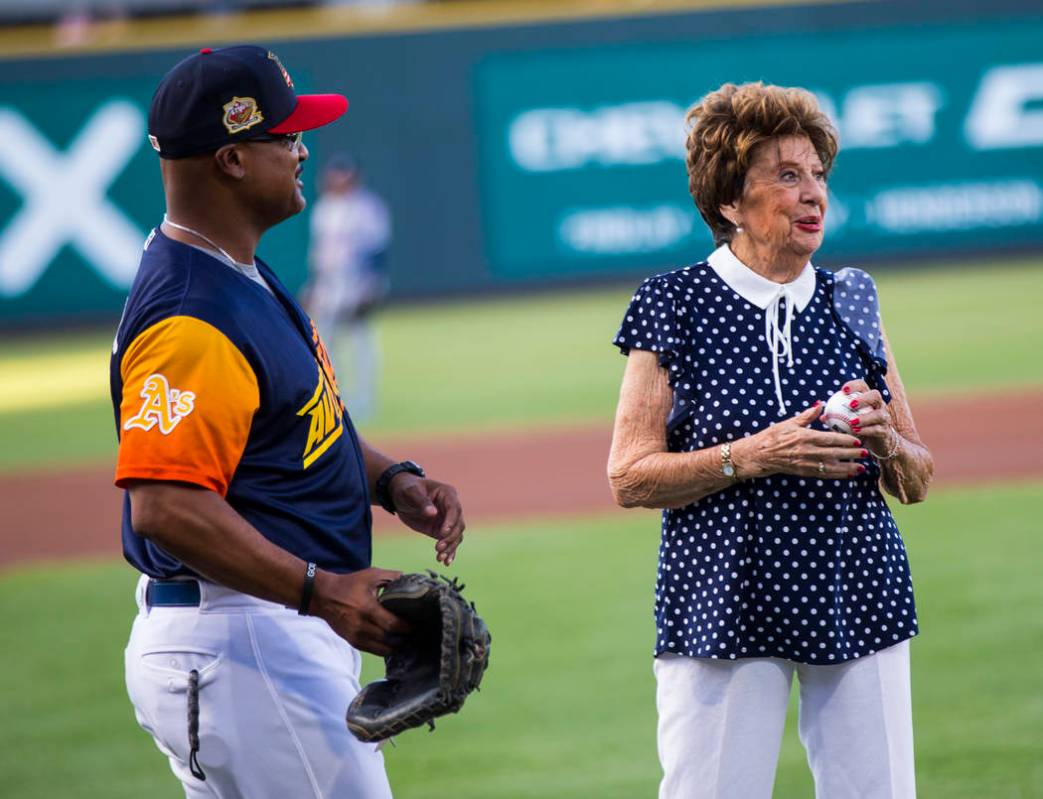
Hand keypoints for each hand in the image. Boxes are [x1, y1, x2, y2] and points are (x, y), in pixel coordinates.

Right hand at [312, 568, 409, 655]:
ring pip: (382, 648)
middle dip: (404, 637)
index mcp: (368, 608)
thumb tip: (409, 580)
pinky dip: (384, 649)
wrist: (324, 596)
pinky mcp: (352, 641)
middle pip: (389, 638)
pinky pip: (372, 650)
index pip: (392, 624)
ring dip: (396, 646)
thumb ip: (391, 577)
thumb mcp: (370, 575)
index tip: (415, 625)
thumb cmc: (349, 584)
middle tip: (414, 634)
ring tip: (406, 640)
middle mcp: (361, 625)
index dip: (406, 627)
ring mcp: (356, 635)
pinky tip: (393, 644)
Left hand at [389, 474, 464, 565]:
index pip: (454, 508)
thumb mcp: (410, 492)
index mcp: (447, 494)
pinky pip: (449, 542)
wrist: (400, 496)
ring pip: (456, 535)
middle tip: (438, 548)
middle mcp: (451, 507)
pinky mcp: (441, 530)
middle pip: (458, 524)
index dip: (450, 521)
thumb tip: (432, 513)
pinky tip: (446, 562)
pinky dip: (449, 552)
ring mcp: (447, 520)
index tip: (443, 532)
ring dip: (450, 547)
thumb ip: (421, 501)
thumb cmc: (406, 489)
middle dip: (450, 537)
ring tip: (440, 558)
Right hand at [735, 402, 866, 478]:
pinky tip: (847, 474)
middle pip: (834, 453)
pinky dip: (837, 475)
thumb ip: (806, 416)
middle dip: (851, 454)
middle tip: (866, 453)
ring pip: (831, 467)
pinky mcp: (803, 472)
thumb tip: (820, 404)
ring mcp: (805, 463)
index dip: (846, 440)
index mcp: (804, 437)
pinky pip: (823, 474)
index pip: (830, 439)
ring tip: (861, 467)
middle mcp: (806, 451)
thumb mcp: (788, 423)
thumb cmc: (772, 437)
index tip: (858, 440)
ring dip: (847, 468)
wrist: (758, 455)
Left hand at [838, 380, 894, 456]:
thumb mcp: (847, 421)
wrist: (879, 442)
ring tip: (853, 422)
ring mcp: (884, 418)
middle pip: (875, 395)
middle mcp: (878, 405)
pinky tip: (856, 432)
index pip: (863, 386)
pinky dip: (866, 430)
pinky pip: (877, 429)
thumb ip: (836, 417)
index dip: (854, 385)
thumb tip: (822, 417)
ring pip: (879, 414)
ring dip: (865, 418)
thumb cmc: (859, 427)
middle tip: (851, 405)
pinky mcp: (885, 431)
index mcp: (868, 399)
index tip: (843, 390)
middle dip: (864, 398)